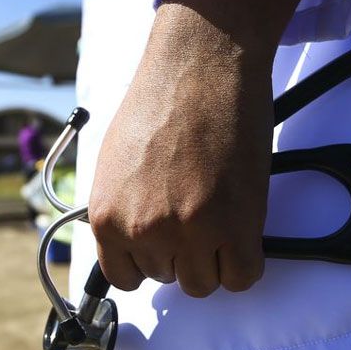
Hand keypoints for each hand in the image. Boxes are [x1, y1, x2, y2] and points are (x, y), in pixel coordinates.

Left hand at [89, 0, 309, 296]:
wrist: (200, 66)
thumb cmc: (158, 103)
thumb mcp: (115, 163)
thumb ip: (120, 208)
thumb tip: (130, 241)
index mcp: (106, 217)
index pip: (125, 276)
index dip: (147, 260)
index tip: (162, 244)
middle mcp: (143, 230)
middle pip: (167, 278)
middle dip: (181, 252)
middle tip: (195, 212)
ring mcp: (189, 232)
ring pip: (203, 283)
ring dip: (213, 257)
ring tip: (218, 215)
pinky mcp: (236, 226)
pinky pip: (241, 276)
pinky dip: (243, 260)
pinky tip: (242, 230)